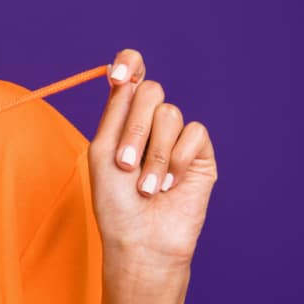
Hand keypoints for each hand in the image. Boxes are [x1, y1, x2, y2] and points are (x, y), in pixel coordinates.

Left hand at [88, 49, 217, 273]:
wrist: (141, 241)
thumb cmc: (116, 204)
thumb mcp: (104, 152)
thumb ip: (116, 112)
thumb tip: (128, 76)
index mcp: (123, 119)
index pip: (131, 74)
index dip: (129, 63)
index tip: (119, 75)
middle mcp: (151, 124)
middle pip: (150, 91)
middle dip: (135, 129)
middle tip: (125, 164)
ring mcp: (177, 138)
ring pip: (171, 114)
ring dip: (154, 155)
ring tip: (148, 188)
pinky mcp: (200, 155)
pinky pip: (194, 134)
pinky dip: (177, 161)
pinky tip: (169, 186)